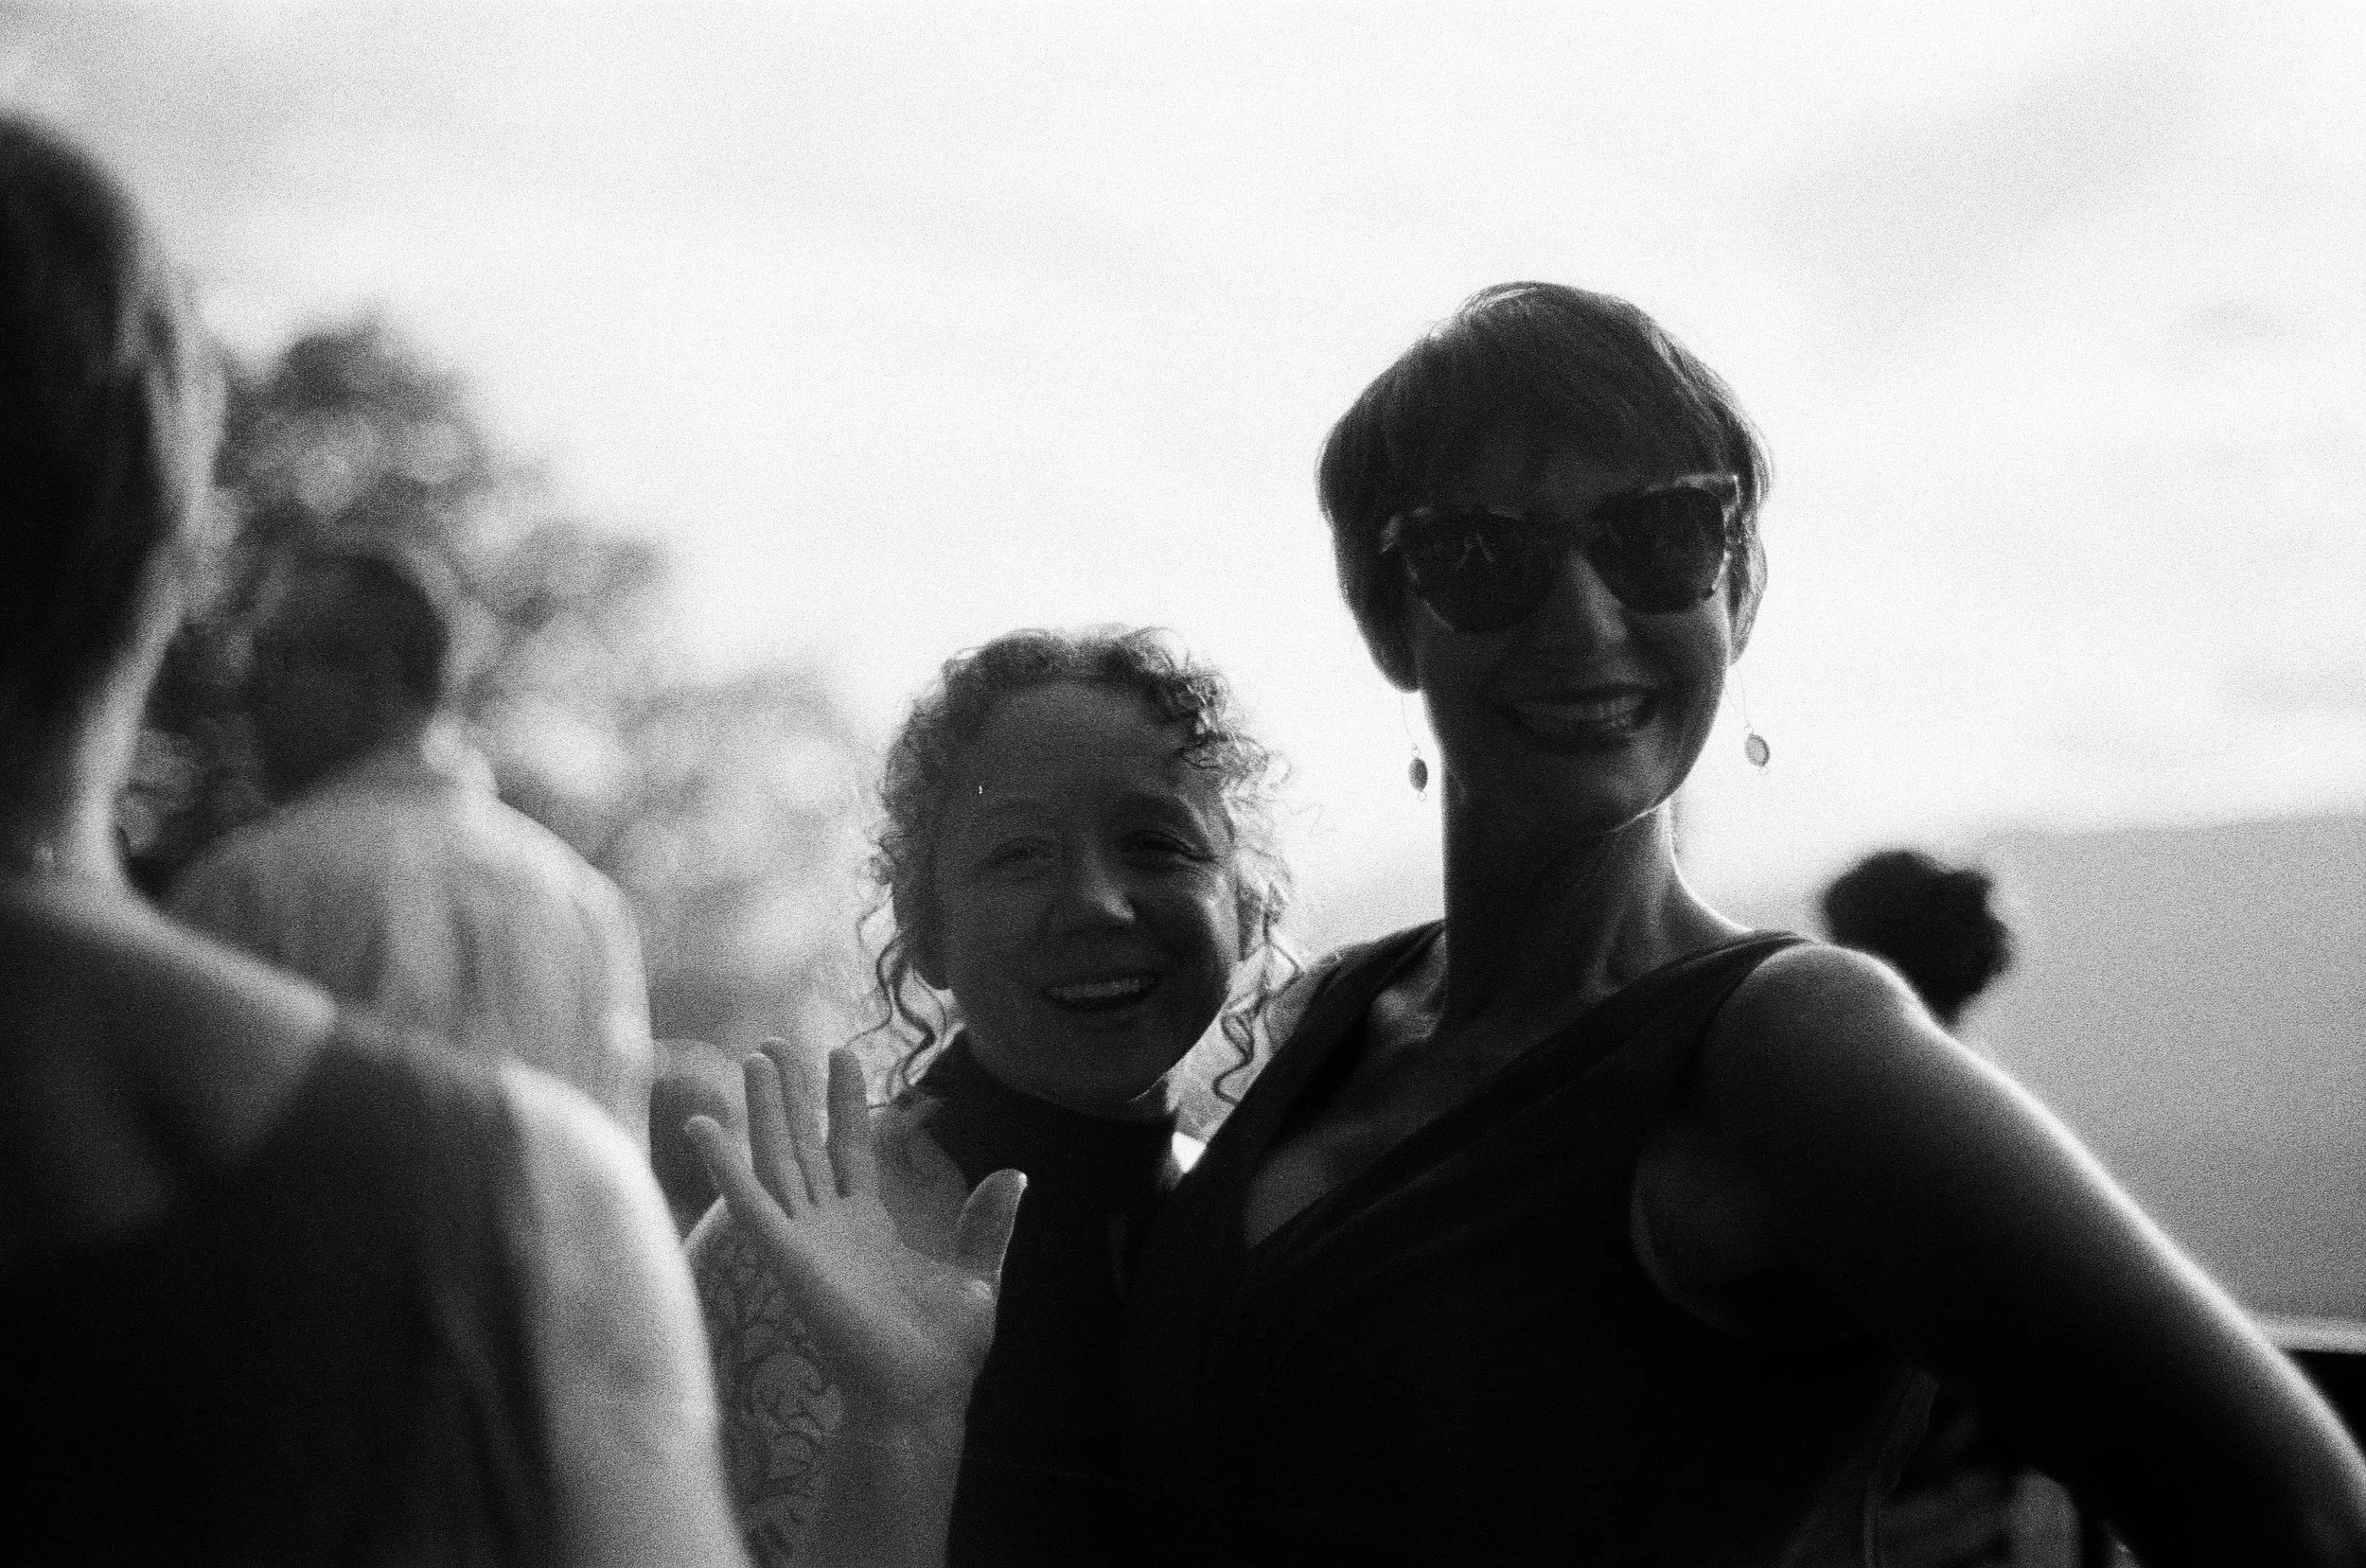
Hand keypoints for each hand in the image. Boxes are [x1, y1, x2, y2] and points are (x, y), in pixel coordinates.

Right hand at [689, 1044, 1025, 1424]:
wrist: (923, 1396)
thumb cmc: (943, 1352)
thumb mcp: (979, 1275)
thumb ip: (987, 1225)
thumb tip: (1015, 1175)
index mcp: (869, 1227)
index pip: (850, 1149)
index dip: (843, 1103)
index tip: (841, 1054)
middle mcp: (829, 1227)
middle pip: (803, 1145)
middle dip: (792, 1094)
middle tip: (776, 1042)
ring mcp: (804, 1240)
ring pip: (776, 1160)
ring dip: (763, 1110)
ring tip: (754, 1059)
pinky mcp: (787, 1257)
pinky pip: (749, 1204)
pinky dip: (724, 1164)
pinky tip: (704, 1125)